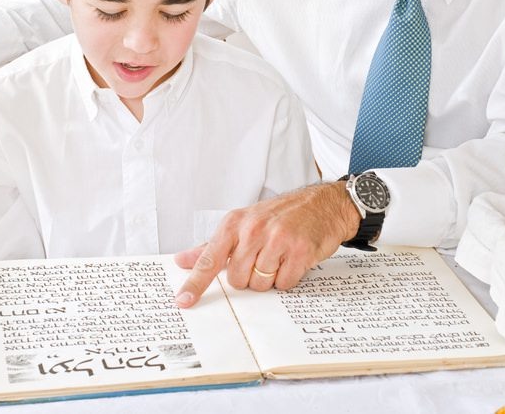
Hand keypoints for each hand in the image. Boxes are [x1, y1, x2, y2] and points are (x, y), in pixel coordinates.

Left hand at [173, 182, 360, 306]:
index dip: (195, 283)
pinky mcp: (300, 251)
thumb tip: (182, 260)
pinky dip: (289, 277)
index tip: (183, 301)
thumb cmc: (281, 215)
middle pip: (237, 279)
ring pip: (260, 284)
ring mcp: (278, 239)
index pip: (210, 258)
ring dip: (270, 278)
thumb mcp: (243, 223)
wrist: (323, 203)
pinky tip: (294, 259)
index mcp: (235, 223)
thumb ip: (212, 246)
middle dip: (249, 276)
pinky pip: (284, 283)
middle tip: (263, 257)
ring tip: (280, 256)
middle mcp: (254, 229)